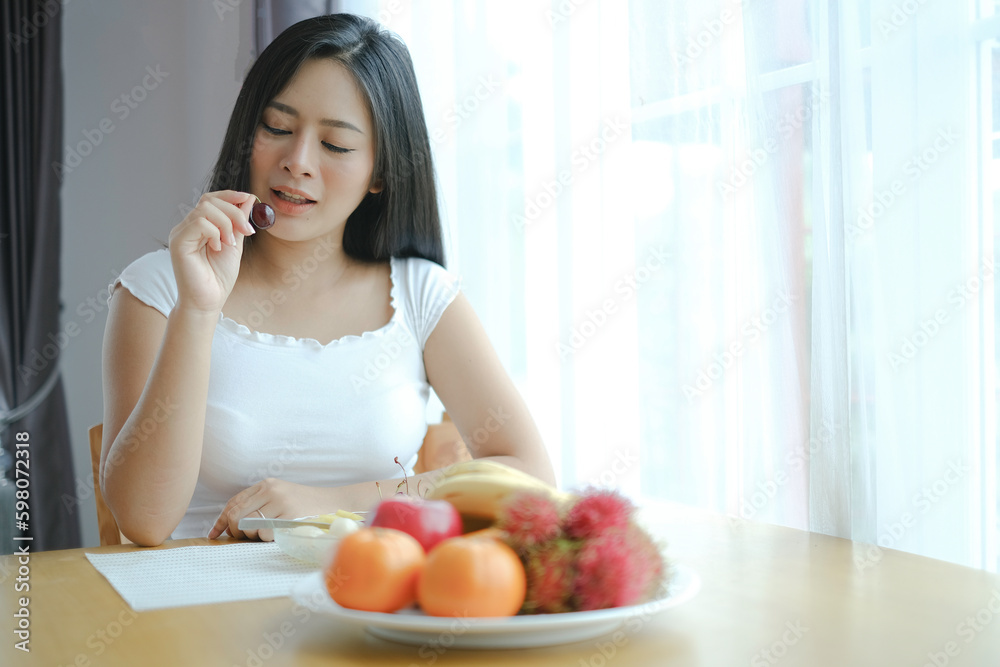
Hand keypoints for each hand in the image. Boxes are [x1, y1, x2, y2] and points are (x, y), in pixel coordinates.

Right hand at [168, 191, 256, 314]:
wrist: (208, 301)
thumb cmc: (219, 278)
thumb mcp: (235, 245)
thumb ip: (239, 223)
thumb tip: (249, 199)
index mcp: (198, 226)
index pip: (210, 200)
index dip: (230, 195)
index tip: (249, 198)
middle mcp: (186, 227)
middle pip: (209, 201)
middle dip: (234, 212)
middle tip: (247, 230)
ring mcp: (180, 233)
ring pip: (205, 209)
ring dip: (226, 223)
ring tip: (231, 243)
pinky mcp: (178, 242)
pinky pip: (198, 223)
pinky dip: (215, 232)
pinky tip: (218, 248)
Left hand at [208, 478, 331, 541]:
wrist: (336, 503)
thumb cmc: (306, 505)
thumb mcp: (281, 496)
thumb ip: (258, 504)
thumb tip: (229, 523)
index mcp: (267, 484)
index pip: (234, 502)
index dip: (221, 520)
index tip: (214, 534)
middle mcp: (272, 491)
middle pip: (237, 515)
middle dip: (235, 531)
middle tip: (244, 536)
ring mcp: (281, 503)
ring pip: (249, 526)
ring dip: (253, 536)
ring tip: (268, 532)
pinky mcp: (289, 517)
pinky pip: (265, 534)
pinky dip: (267, 539)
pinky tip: (278, 534)